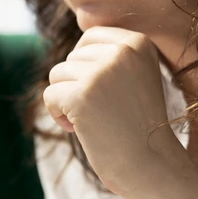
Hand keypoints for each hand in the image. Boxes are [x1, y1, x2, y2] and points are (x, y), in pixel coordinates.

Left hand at [43, 26, 185, 196]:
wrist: (147, 162)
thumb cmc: (136, 124)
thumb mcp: (134, 77)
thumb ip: (111, 57)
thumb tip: (76, 48)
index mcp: (138, 42)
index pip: (90, 36)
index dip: (84, 64)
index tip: (99, 89)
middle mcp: (121, 52)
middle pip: (71, 58)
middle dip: (75, 85)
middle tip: (98, 110)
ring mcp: (101, 73)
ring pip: (56, 75)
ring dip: (65, 100)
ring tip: (90, 119)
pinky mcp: (80, 95)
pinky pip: (49, 95)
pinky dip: (57, 115)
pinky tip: (79, 128)